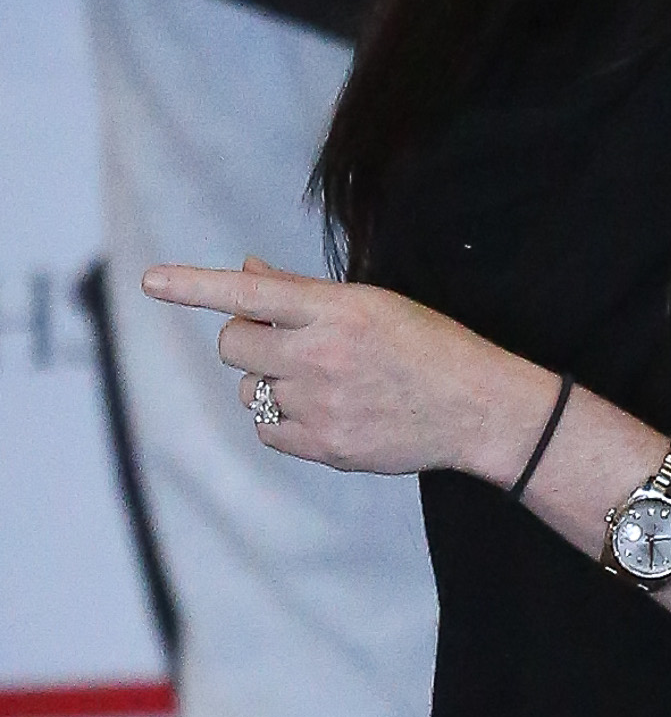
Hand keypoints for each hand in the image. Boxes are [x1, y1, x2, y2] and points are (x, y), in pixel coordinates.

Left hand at [139, 258, 549, 480]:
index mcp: (336, 309)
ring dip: (268, 381)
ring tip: (320, 380)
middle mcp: (320, 354)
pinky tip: (324, 410)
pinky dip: (282, 419)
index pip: (249, 292)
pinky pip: (267, 429)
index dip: (194, 285)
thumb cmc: (427, 344)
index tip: (150, 281)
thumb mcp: (372, 303)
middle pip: (233, 344)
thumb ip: (303, 292)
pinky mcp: (322, 445)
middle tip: (281, 342)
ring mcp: (319, 403)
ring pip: (249, 389)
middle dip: (245, 339)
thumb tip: (247, 272)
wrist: (474, 406)